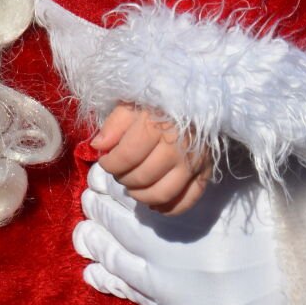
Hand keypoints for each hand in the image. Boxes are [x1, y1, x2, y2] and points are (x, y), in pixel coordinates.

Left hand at [73, 164, 287, 304]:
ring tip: (85, 233)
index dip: (107, 183)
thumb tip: (155, 162)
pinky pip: (129, 293)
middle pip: (113, 224)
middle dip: (97, 210)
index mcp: (172, 212)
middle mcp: (161, 247)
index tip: (99, 176)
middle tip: (88, 200)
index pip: (123, 192)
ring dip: (95, 243)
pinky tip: (94, 273)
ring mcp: (164, 283)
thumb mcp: (226, 190)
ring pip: (114, 260)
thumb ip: (188, 179)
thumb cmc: (262, 226)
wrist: (292, 282)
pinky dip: (107, 280)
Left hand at [91, 101, 211, 211]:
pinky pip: (187, 201)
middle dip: (123, 179)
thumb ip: (114, 123)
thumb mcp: (133, 102)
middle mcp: (179, 147)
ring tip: (133, 187)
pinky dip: (169, 208)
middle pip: (143, 177)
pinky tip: (155, 204)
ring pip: (163, 194)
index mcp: (158, 126)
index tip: (105, 161)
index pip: (126, 157)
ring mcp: (195, 162)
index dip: (110, 164)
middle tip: (119, 172)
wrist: (198, 95)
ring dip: (142, 196)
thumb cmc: (160, 100)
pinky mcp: (206, 172)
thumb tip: (98, 147)